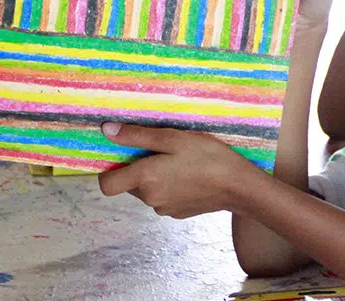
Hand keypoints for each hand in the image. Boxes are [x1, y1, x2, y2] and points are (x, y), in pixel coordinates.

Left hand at [97, 123, 262, 218]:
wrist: (239, 186)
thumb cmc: (208, 157)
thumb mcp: (173, 138)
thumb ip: (137, 136)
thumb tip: (107, 130)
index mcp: (144, 179)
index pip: (106, 185)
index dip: (109, 171)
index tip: (124, 156)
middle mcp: (150, 198)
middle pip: (129, 185)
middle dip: (139, 169)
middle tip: (163, 151)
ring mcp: (164, 208)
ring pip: (148, 191)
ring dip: (155, 178)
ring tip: (180, 162)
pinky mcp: (178, 213)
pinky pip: (164, 198)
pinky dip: (170, 187)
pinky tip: (189, 176)